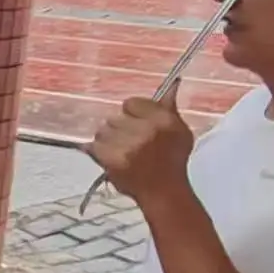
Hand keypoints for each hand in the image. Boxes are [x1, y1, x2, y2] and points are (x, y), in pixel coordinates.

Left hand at [86, 92, 193, 207]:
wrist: (164, 191)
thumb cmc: (172, 160)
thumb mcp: (178, 130)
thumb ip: (169, 106)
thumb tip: (173, 81)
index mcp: (163, 120)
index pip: (130, 103)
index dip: (132, 115)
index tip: (137, 125)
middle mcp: (146, 130)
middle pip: (114, 117)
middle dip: (119, 129)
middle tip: (131, 144)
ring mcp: (128, 145)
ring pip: (102, 131)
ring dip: (108, 141)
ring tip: (123, 153)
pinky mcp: (113, 158)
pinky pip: (94, 146)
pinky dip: (100, 153)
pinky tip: (114, 160)